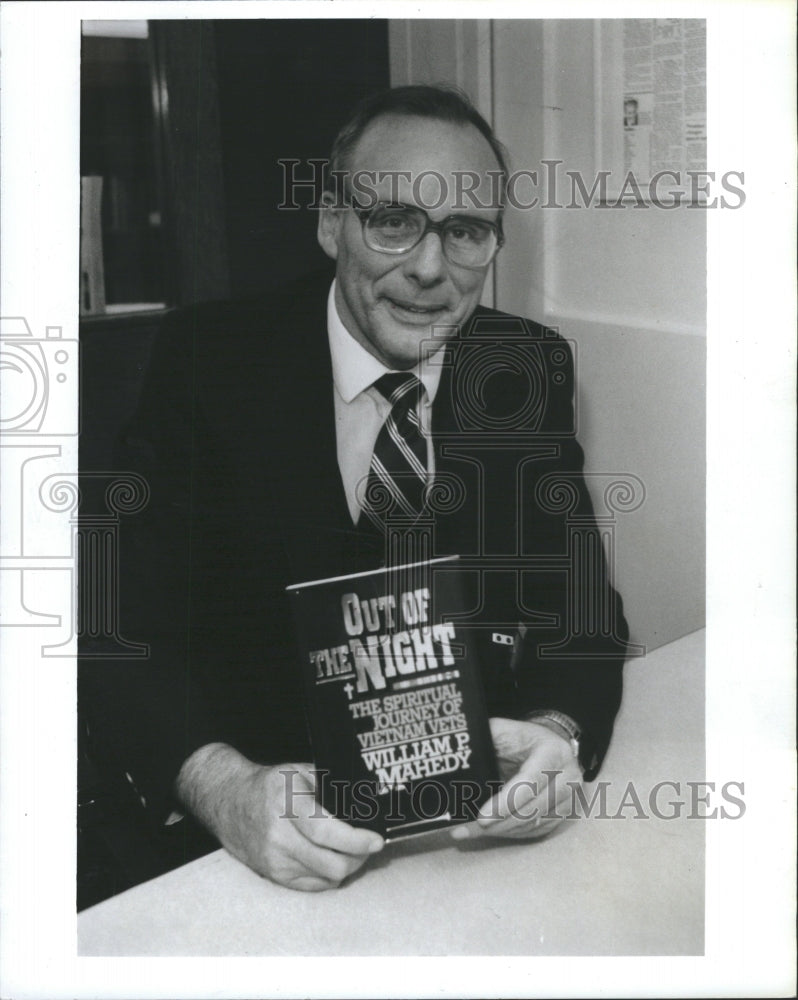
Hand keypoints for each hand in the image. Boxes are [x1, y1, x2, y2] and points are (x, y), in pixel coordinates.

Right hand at [176, 744, 383, 890]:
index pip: (326, 833)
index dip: (356, 841)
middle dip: (358, 857)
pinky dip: (329, 876)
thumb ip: (328, 787)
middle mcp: (278, 836)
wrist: (228, 800)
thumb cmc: (270, 784)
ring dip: (346, 867)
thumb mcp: (299, 773)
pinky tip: (334, 860)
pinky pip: (313, 885)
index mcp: (287, 804)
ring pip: (325, 877)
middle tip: (369, 846)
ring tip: (354, 852)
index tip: (376, 841)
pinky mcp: (273, 875)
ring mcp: (274, 860)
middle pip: (330, 863)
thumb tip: (365, 803)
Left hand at [450, 718, 582, 840]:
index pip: (530, 782)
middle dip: (500, 822)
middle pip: (533, 809)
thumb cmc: (522, 739)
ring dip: (503, 831)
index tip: (482, 816)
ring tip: (473, 831)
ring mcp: (570, 797)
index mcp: (553, 752)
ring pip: (534, 824)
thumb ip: (485, 738)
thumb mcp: (505, 730)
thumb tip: (455, 749)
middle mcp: (568, 776)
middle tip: (471, 827)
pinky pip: (537, 830)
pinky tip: (492, 831)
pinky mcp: (564, 813)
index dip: (506, 801)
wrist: (549, 744)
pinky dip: (513, 833)